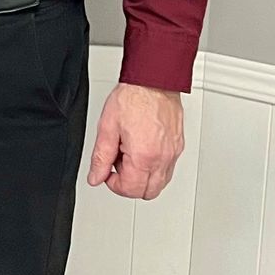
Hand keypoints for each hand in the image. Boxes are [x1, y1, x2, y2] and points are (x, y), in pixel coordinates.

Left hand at [87, 83, 184, 199]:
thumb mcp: (107, 128)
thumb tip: (95, 177)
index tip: (107, 173)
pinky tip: (141, 150)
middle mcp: (163, 158)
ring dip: (142, 177)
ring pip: (160, 183)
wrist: (154, 81)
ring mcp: (173, 153)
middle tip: (117, 165)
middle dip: (129, 184)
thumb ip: (100, 157)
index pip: (131, 190)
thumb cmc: (133, 98)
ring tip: (128, 154)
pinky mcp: (178, 146)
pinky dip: (153, 168)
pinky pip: (168, 169)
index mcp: (144, 156)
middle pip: (148, 192)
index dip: (114, 185)